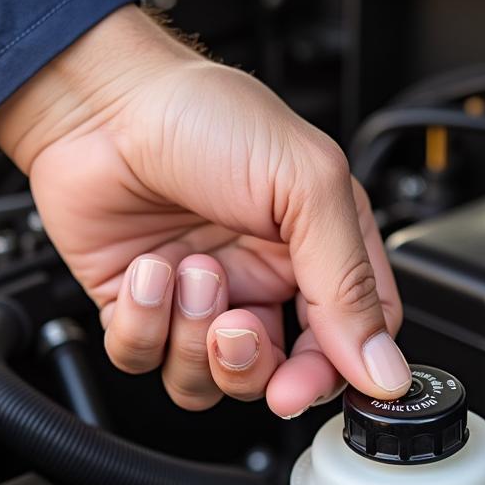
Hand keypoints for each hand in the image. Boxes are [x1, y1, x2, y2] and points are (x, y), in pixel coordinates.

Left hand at [0, 6, 408, 417]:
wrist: (99, 101)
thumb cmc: (203, 117)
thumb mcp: (305, 186)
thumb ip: (349, 284)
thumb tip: (385, 369)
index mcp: (317, 252)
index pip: (348, 344)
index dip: (332, 374)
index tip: (305, 383)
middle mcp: (260, 281)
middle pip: (277, 376)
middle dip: (252, 366)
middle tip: (237, 326)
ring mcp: (198, 301)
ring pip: (208, 381)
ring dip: (194, 336)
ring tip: (189, 270)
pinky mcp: (138, 309)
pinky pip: (144, 360)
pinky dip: (143, 325)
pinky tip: (148, 272)